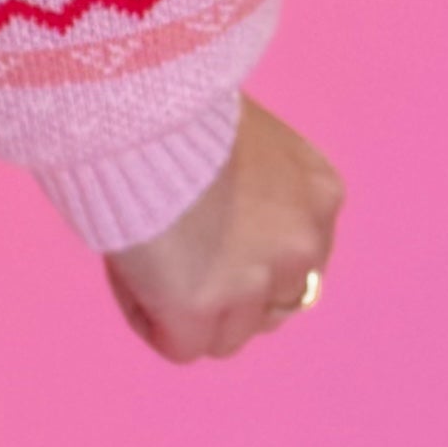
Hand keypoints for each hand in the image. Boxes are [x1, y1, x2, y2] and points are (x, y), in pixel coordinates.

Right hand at [104, 97, 342, 362]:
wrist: (136, 106)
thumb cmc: (175, 101)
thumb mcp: (241, 133)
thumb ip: (251, 182)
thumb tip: (221, 218)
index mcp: (319, 195)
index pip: (296, 259)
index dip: (244, 252)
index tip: (205, 230)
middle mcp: (303, 245)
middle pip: (270, 306)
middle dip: (229, 292)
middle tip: (176, 255)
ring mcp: (256, 283)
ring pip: (228, 336)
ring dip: (189, 309)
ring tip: (144, 258)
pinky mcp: (199, 308)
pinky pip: (177, 345)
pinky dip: (149, 317)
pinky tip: (128, 272)